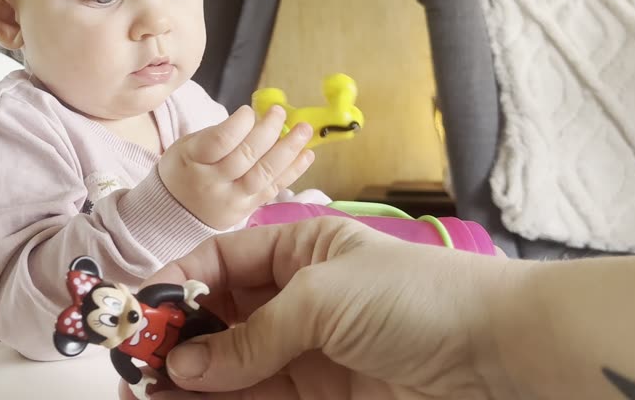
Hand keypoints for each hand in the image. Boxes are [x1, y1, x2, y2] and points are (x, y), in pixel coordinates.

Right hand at [121, 217, 520, 399]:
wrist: (499, 355)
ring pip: (231, 366)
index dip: (177, 285)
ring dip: (190, 379)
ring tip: (147, 392)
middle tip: (134, 365)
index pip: (220, 263)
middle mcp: (298, 297)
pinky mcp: (322, 396)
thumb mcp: (323, 298)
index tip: (139, 314)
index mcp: (299, 249)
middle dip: (176, 340)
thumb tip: (186, 367)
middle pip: (218, 319)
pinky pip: (256, 397)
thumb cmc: (418, 299)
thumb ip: (251, 335)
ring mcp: (309, 351)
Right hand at [159, 105, 314, 229]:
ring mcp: (233, 199)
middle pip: (246, 155)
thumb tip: (256, 121)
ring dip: (288, 150)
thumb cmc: (184, 169)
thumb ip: (217, 135)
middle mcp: (213, 183)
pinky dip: (293, 171)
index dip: (240, 123)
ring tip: (304, 130)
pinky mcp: (248, 210)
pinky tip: (306, 154)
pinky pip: (273, 189)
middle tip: (279, 112)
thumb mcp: (187, 146)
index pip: (220, 140)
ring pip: (264, 173)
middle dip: (268, 130)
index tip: (249, 110)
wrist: (175, 213)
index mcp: (193, 160)